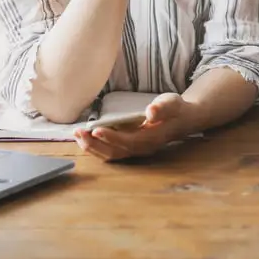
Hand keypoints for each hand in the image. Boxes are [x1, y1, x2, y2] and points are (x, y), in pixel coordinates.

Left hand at [73, 93, 189, 161]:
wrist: (181, 120)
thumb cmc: (175, 109)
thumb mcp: (172, 103)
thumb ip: (162, 107)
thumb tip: (150, 111)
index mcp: (151, 138)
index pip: (128, 141)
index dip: (111, 137)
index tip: (96, 130)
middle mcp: (141, 149)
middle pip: (115, 152)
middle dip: (95, 145)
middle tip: (78, 133)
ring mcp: (135, 151)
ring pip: (111, 155)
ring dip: (92, 148)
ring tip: (77, 135)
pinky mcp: (129, 149)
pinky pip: (111, 153)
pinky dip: (96, 148)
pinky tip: (85, 139)